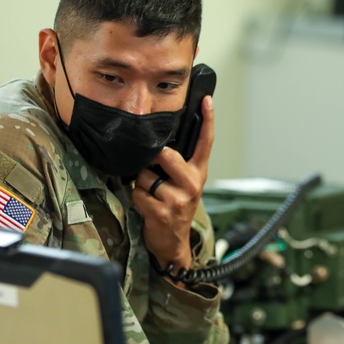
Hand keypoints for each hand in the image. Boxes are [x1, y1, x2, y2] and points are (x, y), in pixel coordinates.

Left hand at [132, 95, 214, 276]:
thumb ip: (175, 164)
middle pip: (166, 154)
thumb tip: (156, 144)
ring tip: (151, 195)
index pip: (206, 142)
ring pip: (145, 175)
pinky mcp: (163, 212)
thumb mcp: (182, 185)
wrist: (173, 244)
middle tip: (153, 173)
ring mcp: (179, 199)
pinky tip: (146, 207)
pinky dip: (136, 198)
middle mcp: (192, 184)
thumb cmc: (174, 208)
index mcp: (198, 173)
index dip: (208, 120)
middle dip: (151, 160)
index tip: (206, 100)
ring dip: (140, 184)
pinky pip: (138, 193)